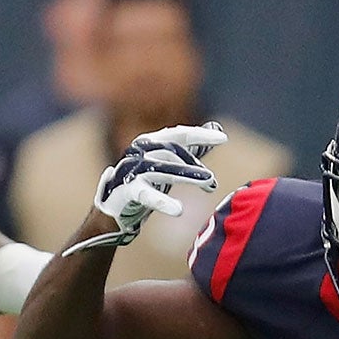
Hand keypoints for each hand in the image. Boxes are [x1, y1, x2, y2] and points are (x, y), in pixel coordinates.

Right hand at [69, 123, 226, 254]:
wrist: (115, 209)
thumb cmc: (144, 183)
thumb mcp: (169, 164)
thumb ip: (192, 148)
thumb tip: (216, 128)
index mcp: (149, 143)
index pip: (177, 134)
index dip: (200, 135)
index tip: (223, 138)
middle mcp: (139, 152)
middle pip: (170, 150)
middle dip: (194, 164)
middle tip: (212, 181)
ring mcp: (131, 170)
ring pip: (162, 169)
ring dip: (187, 175)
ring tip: (209, 184)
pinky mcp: (126, 191)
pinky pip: (146, 194)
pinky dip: (162, 202)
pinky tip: (178, 210)